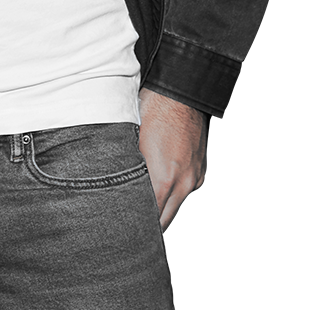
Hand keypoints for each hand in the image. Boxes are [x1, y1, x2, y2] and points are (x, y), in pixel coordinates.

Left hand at [137, 87, 206, 228]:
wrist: (179, 93)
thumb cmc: (152, 111)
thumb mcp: (133, 143)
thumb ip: (131, 172)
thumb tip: (121, 190)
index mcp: (164, 179)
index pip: (151, 218)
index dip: (137, 224)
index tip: (126, 228)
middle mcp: (183, 183)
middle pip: (165, 218)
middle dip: (150, 223)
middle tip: (132, 225)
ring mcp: (195, 177)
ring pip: (175, 204)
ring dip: (162, 204)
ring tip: (144, 200)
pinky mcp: (200, 170)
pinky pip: (185, 189)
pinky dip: (174, 189)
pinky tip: (161, 178)